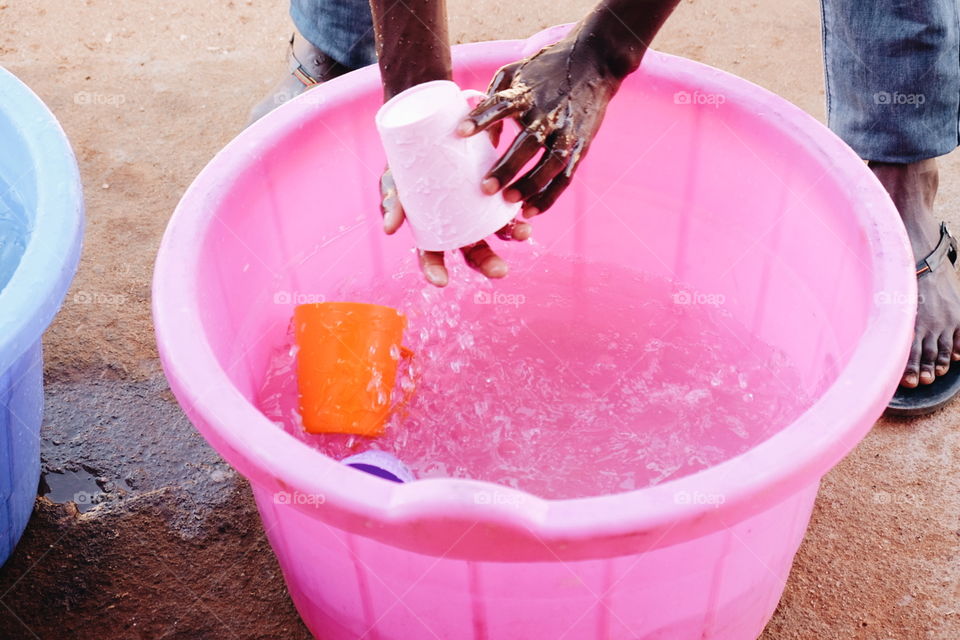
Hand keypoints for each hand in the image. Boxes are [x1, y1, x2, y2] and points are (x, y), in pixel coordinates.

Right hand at [380, 168, 531, 286]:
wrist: (431, 121)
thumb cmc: (408, 157)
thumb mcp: (395, 177)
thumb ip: (391, 199)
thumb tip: (390, 228)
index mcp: (433, 227)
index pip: (432, 256)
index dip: (434, 271)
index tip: (441, 282)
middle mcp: (459, 223)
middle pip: (473, 251)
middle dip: (487, 264)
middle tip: (500, 270)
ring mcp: (478, 207)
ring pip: (497, 230)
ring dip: (512, 236)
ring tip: (524, 234)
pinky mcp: (495, 187)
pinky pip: (509, 204)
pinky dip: (520, 211)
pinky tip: (528, 215)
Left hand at [458, 34, 623, 216]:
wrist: (594, 62)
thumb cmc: (544, 70)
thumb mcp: (514, 73)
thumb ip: (492, 101)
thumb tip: (483, 139)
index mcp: (526, 93)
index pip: (501, 105)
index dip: (481, 118)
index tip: (460, 132)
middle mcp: (548, 113)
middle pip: (528, 143)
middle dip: (508, 167)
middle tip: (486, 188)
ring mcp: (567, 131)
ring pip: (551, 164)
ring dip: (531, 185)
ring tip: (510, 202)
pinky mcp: (580, 145)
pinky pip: (565, 176)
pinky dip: (549, 196)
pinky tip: (530, 210)